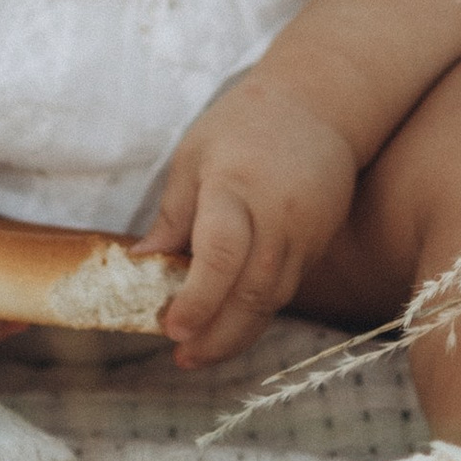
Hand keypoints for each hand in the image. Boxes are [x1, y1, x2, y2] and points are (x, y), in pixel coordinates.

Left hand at [138, 79, 356, 369]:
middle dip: (216, 335)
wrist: (318, 103)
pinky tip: (229, 326)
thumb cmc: (243, 125)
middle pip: (251, 292)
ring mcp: (305, 233)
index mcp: (236, 187)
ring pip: (272, 300)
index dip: (197, 299)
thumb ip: (173, 216)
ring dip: (236, 335)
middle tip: (182, 356)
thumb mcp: (194, 157)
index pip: (221, 254)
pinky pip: (285, 289)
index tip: (170, 328)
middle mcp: (277, 215)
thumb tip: (141, 266)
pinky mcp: (318, 244)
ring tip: (199, 353)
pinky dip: (256, 313)